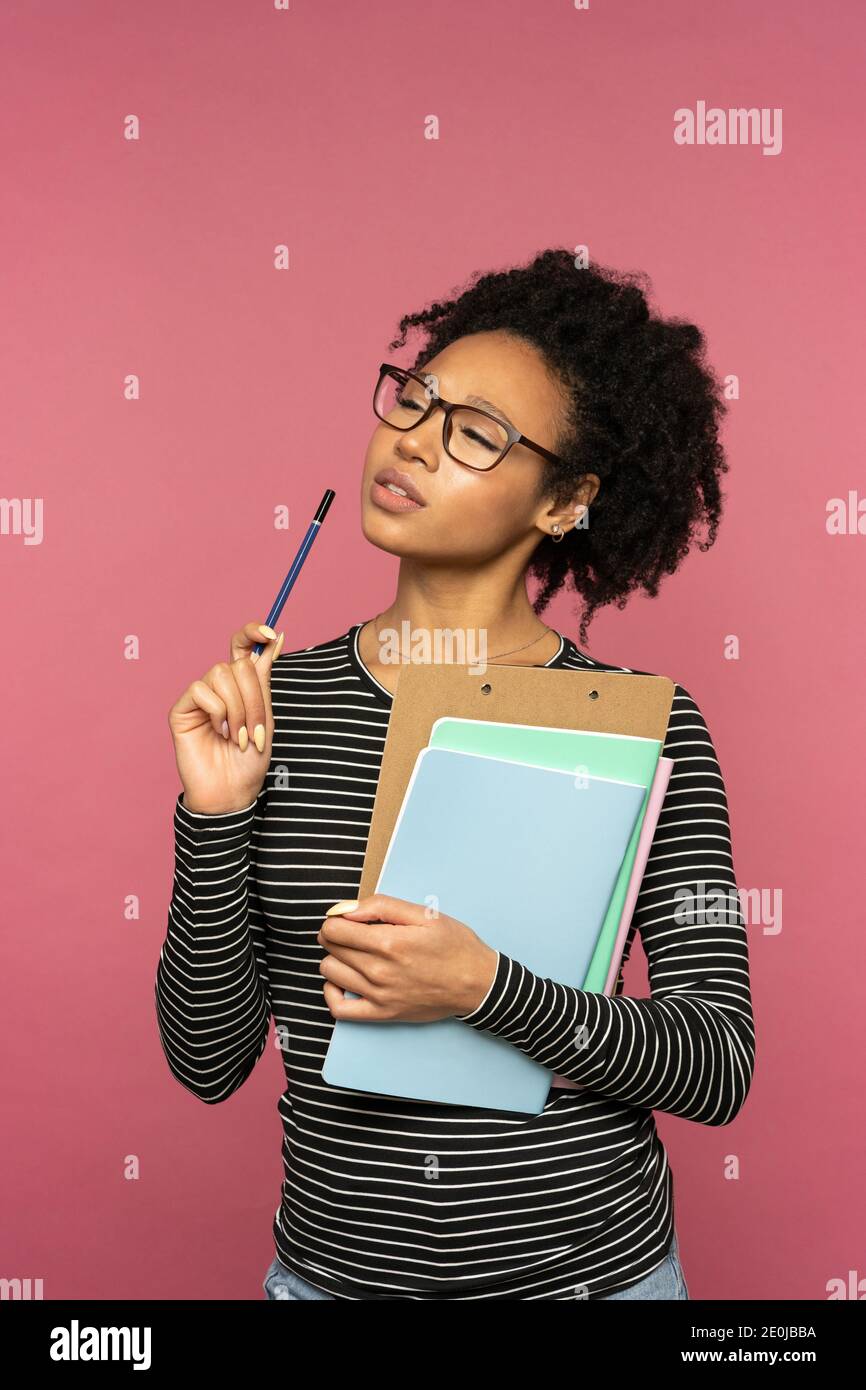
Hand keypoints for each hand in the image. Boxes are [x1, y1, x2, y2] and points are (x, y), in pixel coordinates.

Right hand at [168, 619, 284, 813]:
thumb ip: (264, 680)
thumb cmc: (249, 762)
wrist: (231, 792)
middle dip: (254, 698)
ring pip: (221, 674)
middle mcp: (219, 688)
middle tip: (255, 730)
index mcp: (241, 687)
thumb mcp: (266, 717)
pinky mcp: (182, 709)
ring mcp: (200, 697)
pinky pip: (201, 690)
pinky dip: (217, 711)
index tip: (271, 634)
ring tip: (237, 736)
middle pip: (239, 664)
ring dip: (238, 708)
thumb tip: (275, 638)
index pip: (242, 646)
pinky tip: (218, 731)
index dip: (253, 633)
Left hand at [317, 893, 498, 1021]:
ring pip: (330, 973)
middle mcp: (379, 970)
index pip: (334, 929)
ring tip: (355, 954)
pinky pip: (339, 1009)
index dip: (337, 919)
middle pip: (330, 948)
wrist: (477, 983)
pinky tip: (343, 981)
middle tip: (357, 932)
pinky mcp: (382, 1014)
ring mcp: (379, 995)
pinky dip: (332, 993)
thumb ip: (382, 906)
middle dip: (337, 935)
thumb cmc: (454, 946)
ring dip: (336, 959)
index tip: (349, 918)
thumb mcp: (424, 914)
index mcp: (388, 942)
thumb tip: (346, 909)